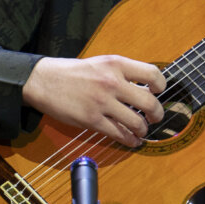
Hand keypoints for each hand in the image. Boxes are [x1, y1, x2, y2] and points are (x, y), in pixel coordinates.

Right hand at [22, 55, 165, 146]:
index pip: (151, 73)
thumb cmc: (71, 72)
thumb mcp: (100, 63)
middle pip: (149, 102)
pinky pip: (119, 134)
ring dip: (144, 129)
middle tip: (155, 117)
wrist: (43, 81)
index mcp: (115, 64)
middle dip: (157, 113)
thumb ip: (121, 73)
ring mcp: (102, 102)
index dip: (161, 85)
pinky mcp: (92, 120)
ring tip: (142, 130)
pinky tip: (132, 140)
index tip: (158, 92)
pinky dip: (130, 140)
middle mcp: (111, 82)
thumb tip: (145, 88)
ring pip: (137, 122)